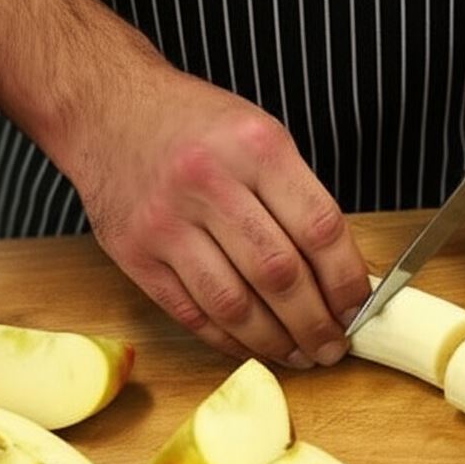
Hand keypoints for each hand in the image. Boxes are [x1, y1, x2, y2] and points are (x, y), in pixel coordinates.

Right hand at [69, 68, 370, 367]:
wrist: (105, 107)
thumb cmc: (195, 124)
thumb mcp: (259, 134)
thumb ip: (297, 197)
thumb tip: (339, 273)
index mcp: (256, 147)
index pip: (319, 228)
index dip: (346, 280)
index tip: (359, 309)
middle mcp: (210, 183)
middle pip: (278, 274)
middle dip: (315, 323)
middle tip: (333, 348)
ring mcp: (166, 221)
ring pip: (234, 304)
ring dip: (274, 342)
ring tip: (299, 356)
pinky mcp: (133, 252)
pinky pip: (191, 312)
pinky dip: (228, 338)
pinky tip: (252, 345)